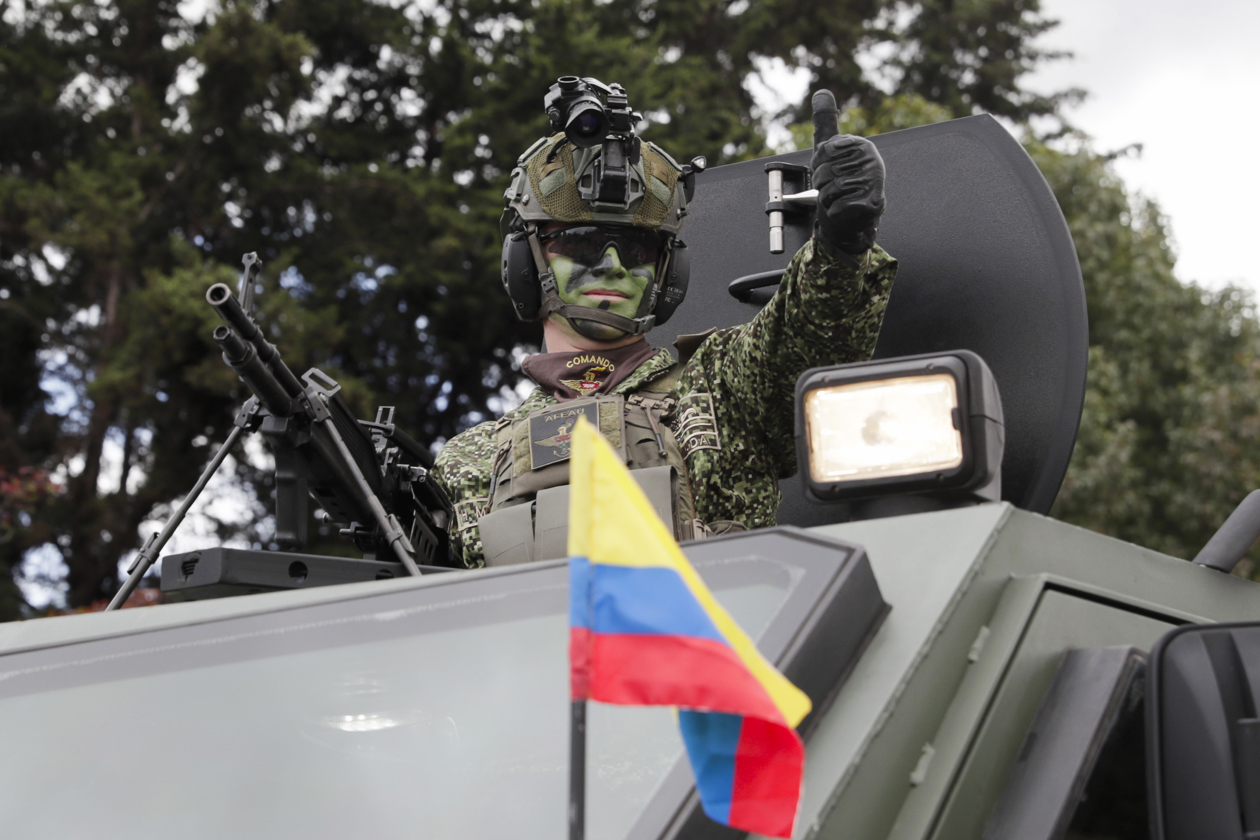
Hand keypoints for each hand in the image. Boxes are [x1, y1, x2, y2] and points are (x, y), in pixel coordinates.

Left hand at [810, 90, 884, 254]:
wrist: (859, 208)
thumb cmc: (843, 175)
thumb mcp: (832, 148)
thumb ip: (827, 121)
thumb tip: (822, 92)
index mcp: (862, 146)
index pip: (824, 151)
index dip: (817, 163)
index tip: (825, 166)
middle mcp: (872, 161)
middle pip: (826, 172)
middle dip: (821, 182)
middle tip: (832, 185)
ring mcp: (873, 182)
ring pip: (830, 190)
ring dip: (826, 197)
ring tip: (838, 195)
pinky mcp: (870, 203)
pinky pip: (836, 206)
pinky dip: (833, 210)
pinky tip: (843, 206)